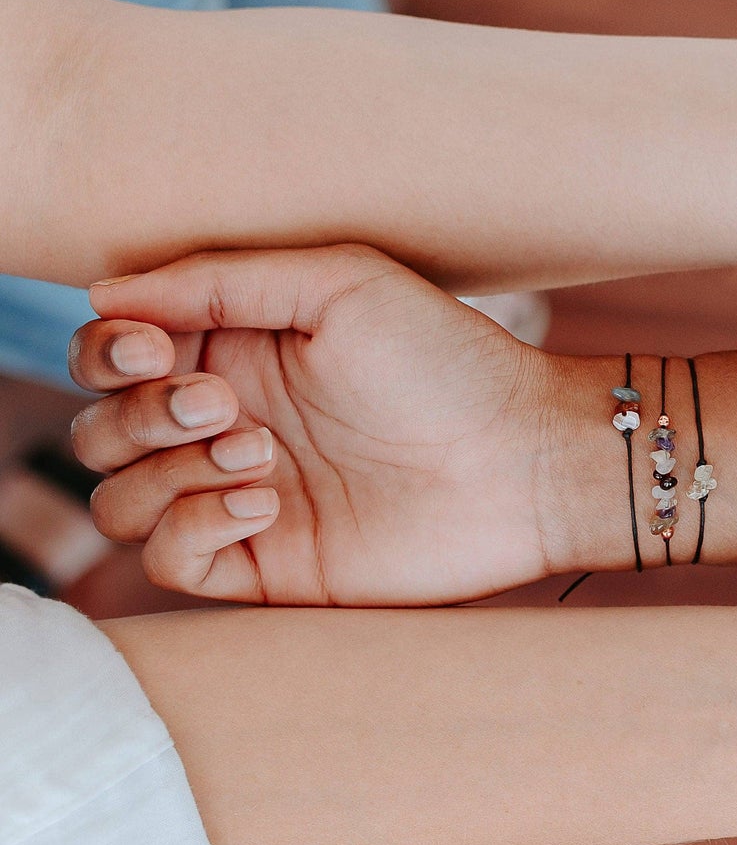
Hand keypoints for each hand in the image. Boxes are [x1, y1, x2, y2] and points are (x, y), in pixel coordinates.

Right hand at [69, 246, 559, 604]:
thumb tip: (106, 290)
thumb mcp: (341, 284)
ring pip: (122, 499)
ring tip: (258, 451)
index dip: (109, 351)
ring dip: (166, 471)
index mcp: (238, 352)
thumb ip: (221, 280)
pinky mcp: (268, 564)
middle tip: (226, 404)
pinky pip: (168, 562)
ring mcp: (244, 496)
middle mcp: (230, 424)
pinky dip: (189, 528)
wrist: (524, 459)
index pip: (116, 355)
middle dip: (140, 414)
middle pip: (104, 431)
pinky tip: (263, 502)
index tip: (156, 348)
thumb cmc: (448, 361)